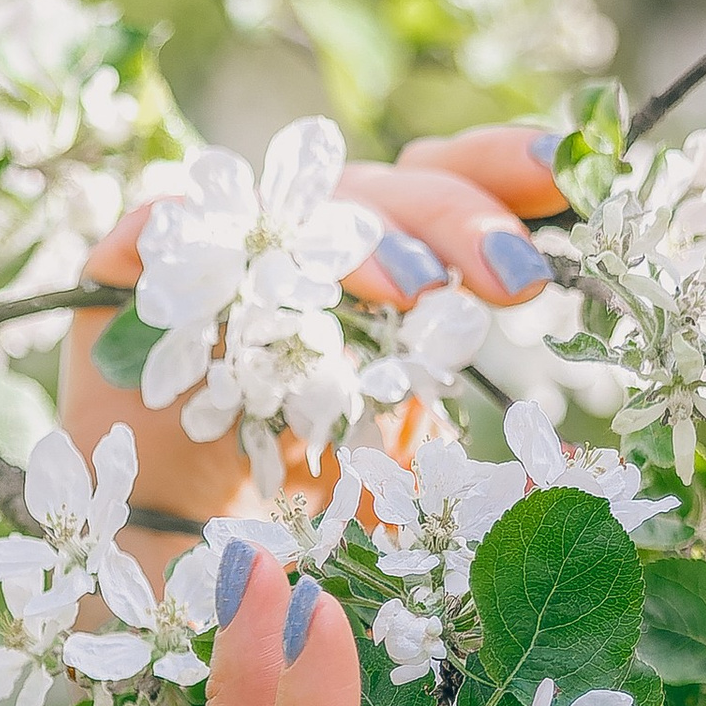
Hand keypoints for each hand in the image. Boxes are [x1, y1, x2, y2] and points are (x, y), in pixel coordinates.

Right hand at [63, 123, 566, 557]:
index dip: (507, 167)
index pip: (450, 180)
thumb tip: (557, 479)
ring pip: (289, 202)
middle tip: (517, 282)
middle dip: (458, 225)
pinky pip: (153, 227)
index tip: (575, 172)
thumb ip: (472, 452)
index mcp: (386, 256)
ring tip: (417, 291)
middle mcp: (308, 234)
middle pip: (386, 191)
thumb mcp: (410, 472)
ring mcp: (218, 245)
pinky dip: (182, 235)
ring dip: (357, 240)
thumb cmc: (307, 492)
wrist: (176, 538)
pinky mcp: (129, 271)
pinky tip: (227, 271)